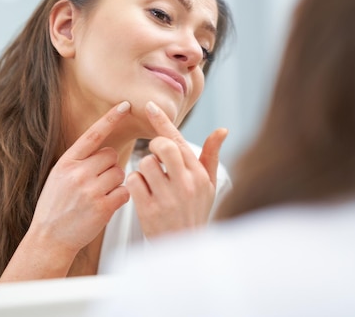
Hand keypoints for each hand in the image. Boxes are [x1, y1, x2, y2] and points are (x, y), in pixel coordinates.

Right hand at [28, 101, 131, 255]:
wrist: (49, 238)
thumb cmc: (55, 208)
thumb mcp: (58, 177)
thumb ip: (78, 162)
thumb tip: (103, 149)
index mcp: (66, 162)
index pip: (93, 134)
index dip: (110, 118)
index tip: (125, 105)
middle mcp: (78, 173)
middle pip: (112, 155)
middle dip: (110, 166)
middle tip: (98, 182)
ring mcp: (90, 190)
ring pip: (120, 173)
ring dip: (116, 183)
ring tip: (100, 195)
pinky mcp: (103, 207)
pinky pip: (124, 192)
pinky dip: (120, 198)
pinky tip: (106, 205)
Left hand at [126, 101, 227, 236]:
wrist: (185, 249)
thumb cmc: (195, 212)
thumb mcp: (208, 186)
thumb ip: (210, 156)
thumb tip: (222, 129)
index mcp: (198, 175)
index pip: (179, 140)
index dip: (162, 121)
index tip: (149, 106)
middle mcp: (185, 184)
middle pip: (162, 146)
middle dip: (154, 146)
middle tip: (156, 157)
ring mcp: (167, 198)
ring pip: (144, 163)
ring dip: (143, 169)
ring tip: (151, 181)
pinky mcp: (149, 210)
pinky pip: (133, 181)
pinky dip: (134, 184)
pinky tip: (142, 193)